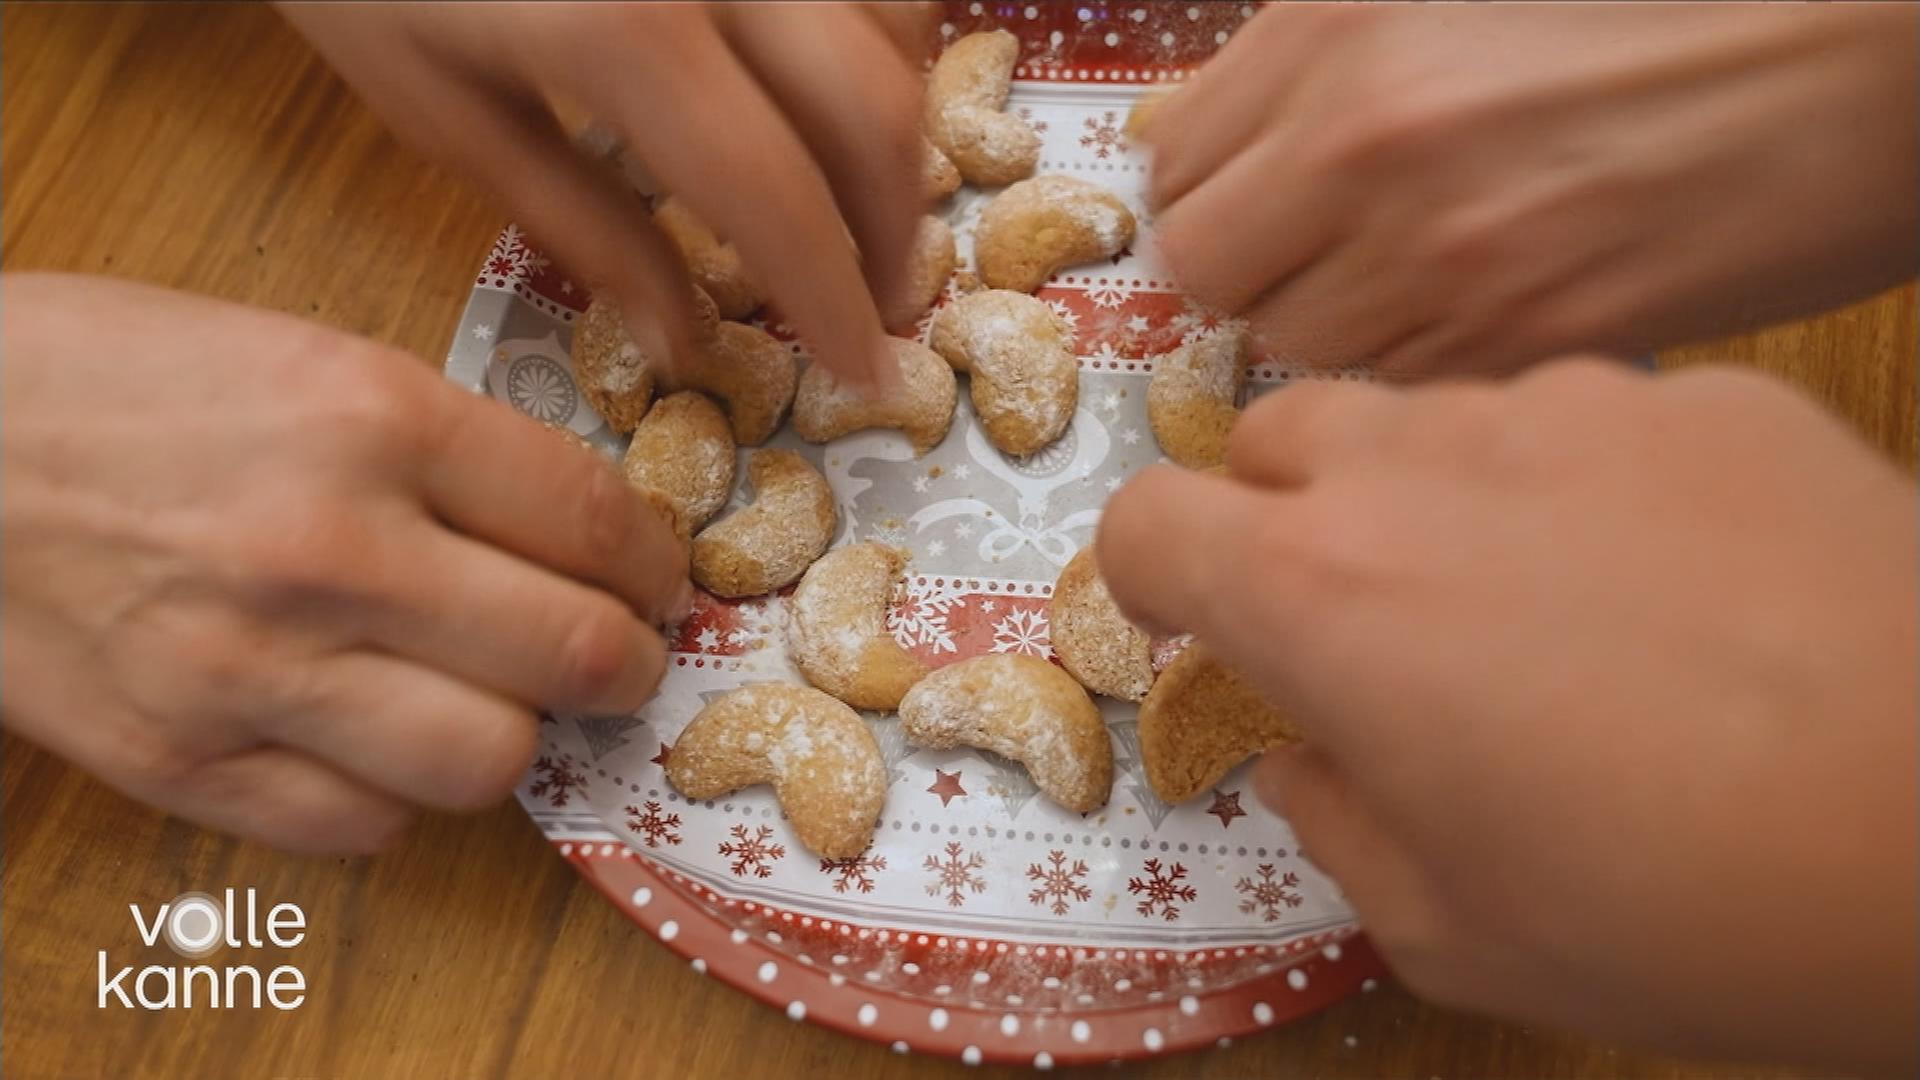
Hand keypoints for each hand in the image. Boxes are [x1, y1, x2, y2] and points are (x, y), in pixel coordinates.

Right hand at [0, 274, 689, 852]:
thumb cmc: (108, 380)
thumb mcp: (299, 354)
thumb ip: (443, 447)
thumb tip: (573, 534)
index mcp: (371, 418)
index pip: (595, 521)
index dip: (654, 562)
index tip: (655, 578)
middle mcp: (329, 551)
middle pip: (571, 655)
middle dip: (625, 663)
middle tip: (617, 656)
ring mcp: (251, 671)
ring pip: (487, 761)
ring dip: (512, 735)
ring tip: (488, 697)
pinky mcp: (180, 763)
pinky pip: (365, 826)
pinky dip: (394, 794)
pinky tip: (371, 736)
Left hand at [280, 1, 935, 389]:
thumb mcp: (443, 111)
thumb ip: (581, 227)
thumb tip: (683, 344)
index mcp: (629, 34)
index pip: (780, 198)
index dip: (834, 299)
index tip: (861, 369)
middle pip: (874, 109)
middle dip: (896, 225)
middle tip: (879, 298)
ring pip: (898, 23)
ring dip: (899, 121)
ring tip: (860, 194)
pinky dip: (881, 35)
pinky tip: (835, 83)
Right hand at [1097, 361, 1916, 1073]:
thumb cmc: (1690, 907)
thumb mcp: (1457, 930)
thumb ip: (1337, 826)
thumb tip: (1307, 762)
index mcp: (1325, 596)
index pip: (1145, 520)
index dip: (1147, 576)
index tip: (1195, 627)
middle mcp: (1427, 467)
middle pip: (1276, 430)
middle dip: (1278, 511)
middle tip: (1358, 616)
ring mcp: (1575, 412)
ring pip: (1439, 417)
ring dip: (1437, 494)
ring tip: (1542, 609)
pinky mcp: (1708, 400)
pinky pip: (1595, 421)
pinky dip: (1588, 487)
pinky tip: (1678, 588)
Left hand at [1141, 4, 1917, 372]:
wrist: (1860, 58)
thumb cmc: (1671, 7)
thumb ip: (1301, 61)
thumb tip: (1186, 133)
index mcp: (1337, 33)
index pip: (1173, 168)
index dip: (1213, 193)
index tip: (1252, 204)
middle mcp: (1366, 144)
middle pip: (1210, 273)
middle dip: (1255, 270)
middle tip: (1326, 253)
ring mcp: (1444, 254)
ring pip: (1296, 350)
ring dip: (1341, 327)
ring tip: (1434, 276)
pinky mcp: (1524, 342)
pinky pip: (1403, 388)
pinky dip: (1427, 365)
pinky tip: (1500, 306)